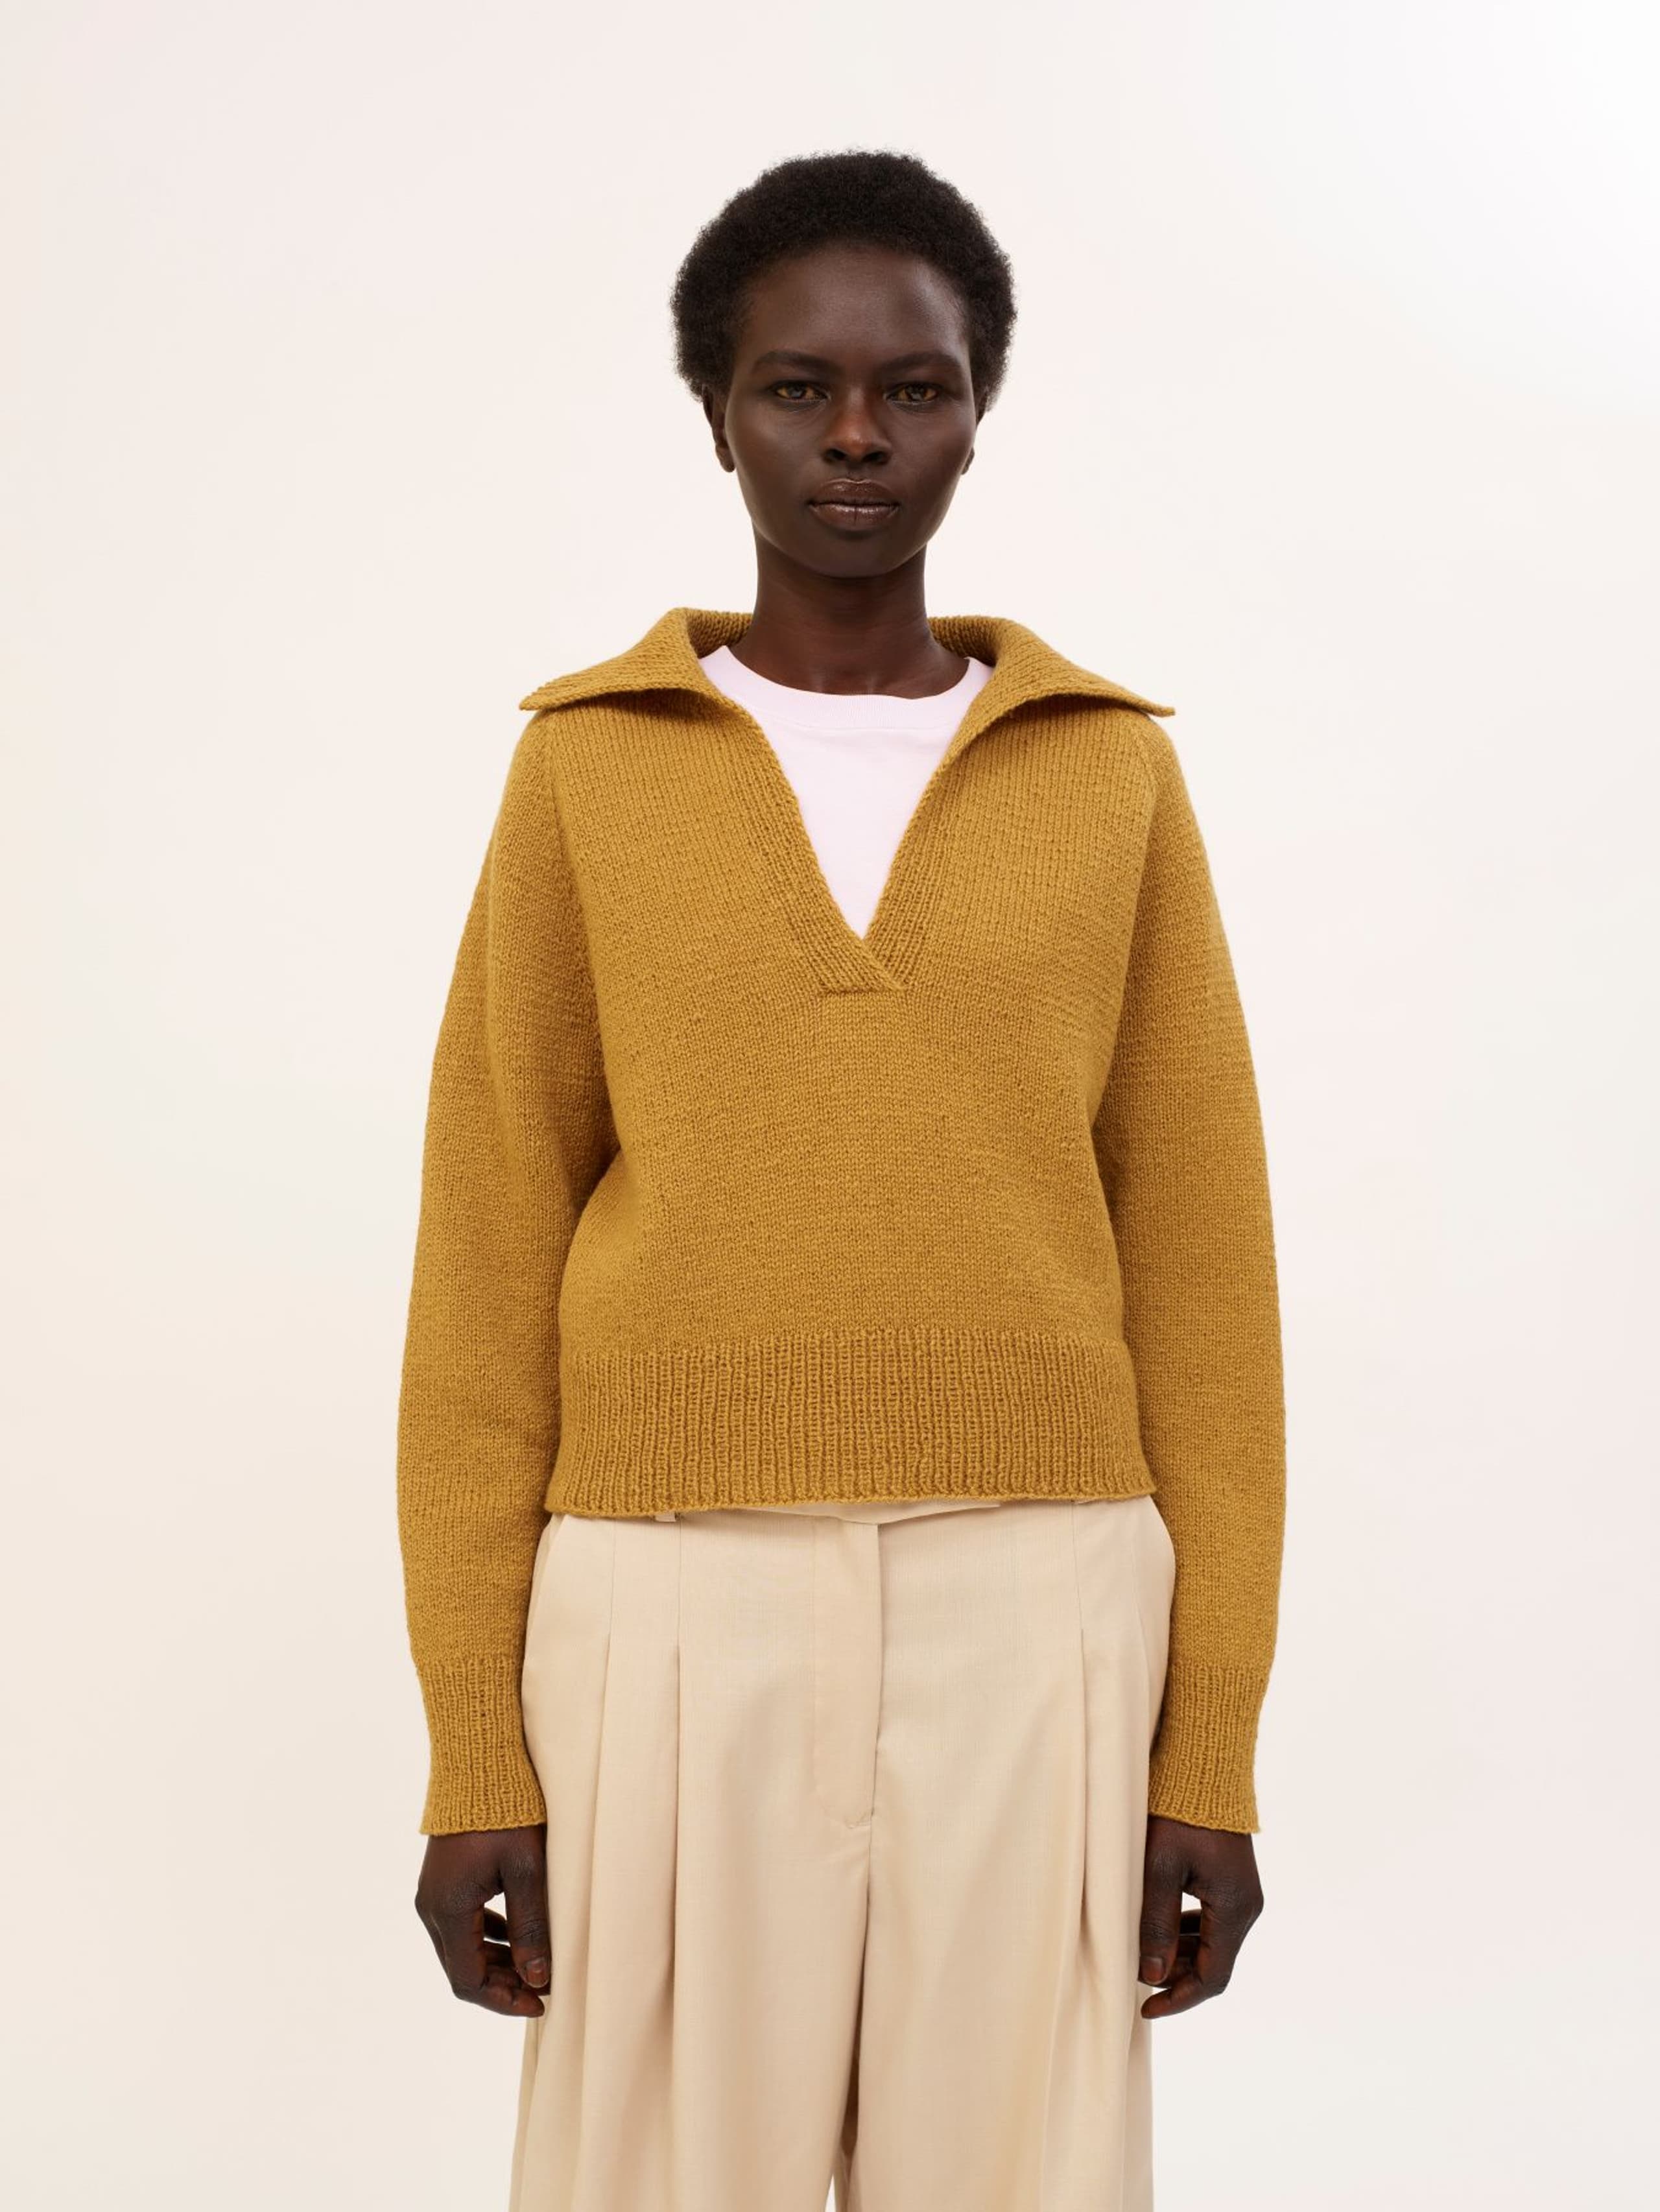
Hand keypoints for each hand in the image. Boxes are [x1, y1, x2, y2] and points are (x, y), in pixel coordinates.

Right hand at [414, 1826, 551, 2016]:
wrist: (476, 1765)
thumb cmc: (505, 1814)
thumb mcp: (525, 1870)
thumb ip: (531, 1925)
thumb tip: (537, 1978)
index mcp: (448, 1910)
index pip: (469, 1979)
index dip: (503, 2000)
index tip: (540, 2003)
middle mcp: (431, 1908)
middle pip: (462, 1968)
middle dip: (502, 1985)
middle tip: (542, 1990)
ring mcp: (433, 1894)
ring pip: (462, 1948)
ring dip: (496, 1963)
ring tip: (534, 1967)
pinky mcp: (441, 1882)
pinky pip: (462, 1924)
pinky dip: (488, 1938)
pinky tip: (516, 1935)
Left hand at [1138, 1814, 1262, 2018]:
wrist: (1205, 1768)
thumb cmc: (1179, 1815)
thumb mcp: (1160, 1869)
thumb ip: (1157, 1923)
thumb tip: (1151, 1976)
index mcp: (1235, 1909)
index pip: (1212, 1976)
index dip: (1179, 1999)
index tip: (1145, 2009)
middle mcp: (1246, 1906)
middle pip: (1214, 1962)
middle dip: (1176, 1978)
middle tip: (1136, 1981)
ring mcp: (1242, 1893)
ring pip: (1211, 1942)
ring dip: (1179, 1955)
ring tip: (1143, 1957)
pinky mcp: (1232, 1880)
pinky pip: (1211, 1920)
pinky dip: (1186, 1932)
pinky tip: (1159, 1929)